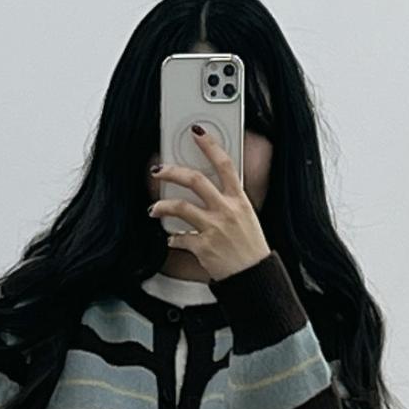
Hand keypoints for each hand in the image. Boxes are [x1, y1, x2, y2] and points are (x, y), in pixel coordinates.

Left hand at [148, 121, 270, 279]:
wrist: (254, 276)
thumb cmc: (251, 248)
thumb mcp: (247, 217)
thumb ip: (228, 202)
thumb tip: (209, 190)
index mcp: (239, 200)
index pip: (225, 164)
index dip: (210, 145)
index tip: (197, 132)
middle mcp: (226, 211)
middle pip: (196, 180)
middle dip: (172, 172)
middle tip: (159, 170)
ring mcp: (214, 229)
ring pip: (180, 208)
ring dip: (162, 207)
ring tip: (154, 209)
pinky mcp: (203, 247)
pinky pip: (179, 239)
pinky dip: (172, 238)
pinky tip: (172, 239)